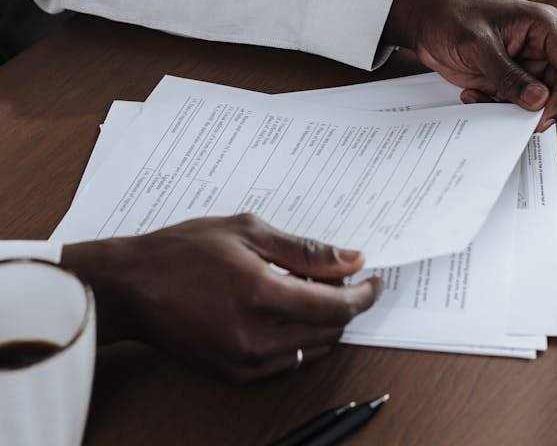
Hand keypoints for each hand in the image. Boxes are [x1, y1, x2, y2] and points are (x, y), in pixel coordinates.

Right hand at [61, 215, 380, 382]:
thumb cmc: (183, 251)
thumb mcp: (249, 232)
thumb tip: (351, 259)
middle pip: (329, 331)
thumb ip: (306, 250)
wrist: (131, 288)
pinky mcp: (234, 374)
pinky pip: (288, 362)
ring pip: (312, 349)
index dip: (364, 294)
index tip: (374, 280)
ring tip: (311, 289)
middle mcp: (256, 338)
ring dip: (324, 322)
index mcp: (262, 296)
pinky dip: (301, 338)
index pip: (336, 307)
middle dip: (346, 303)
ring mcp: (244, 362)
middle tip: (341, 276)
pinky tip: (288, 311)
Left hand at [384, 0, 556, 130]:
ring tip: (480, 95)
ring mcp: (523, 64)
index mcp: (544, 26)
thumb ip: (508, 75)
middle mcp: (540, 46)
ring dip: (508, 107)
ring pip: (534, 101)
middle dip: (532, 106)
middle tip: (509, 115)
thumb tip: (538, 100)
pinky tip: (472, 93)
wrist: (424, 20)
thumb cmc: (450, 15)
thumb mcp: (478, 45)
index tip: (545, 117)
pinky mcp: (507, 78)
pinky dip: (493, 105)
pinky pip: (512, 103)